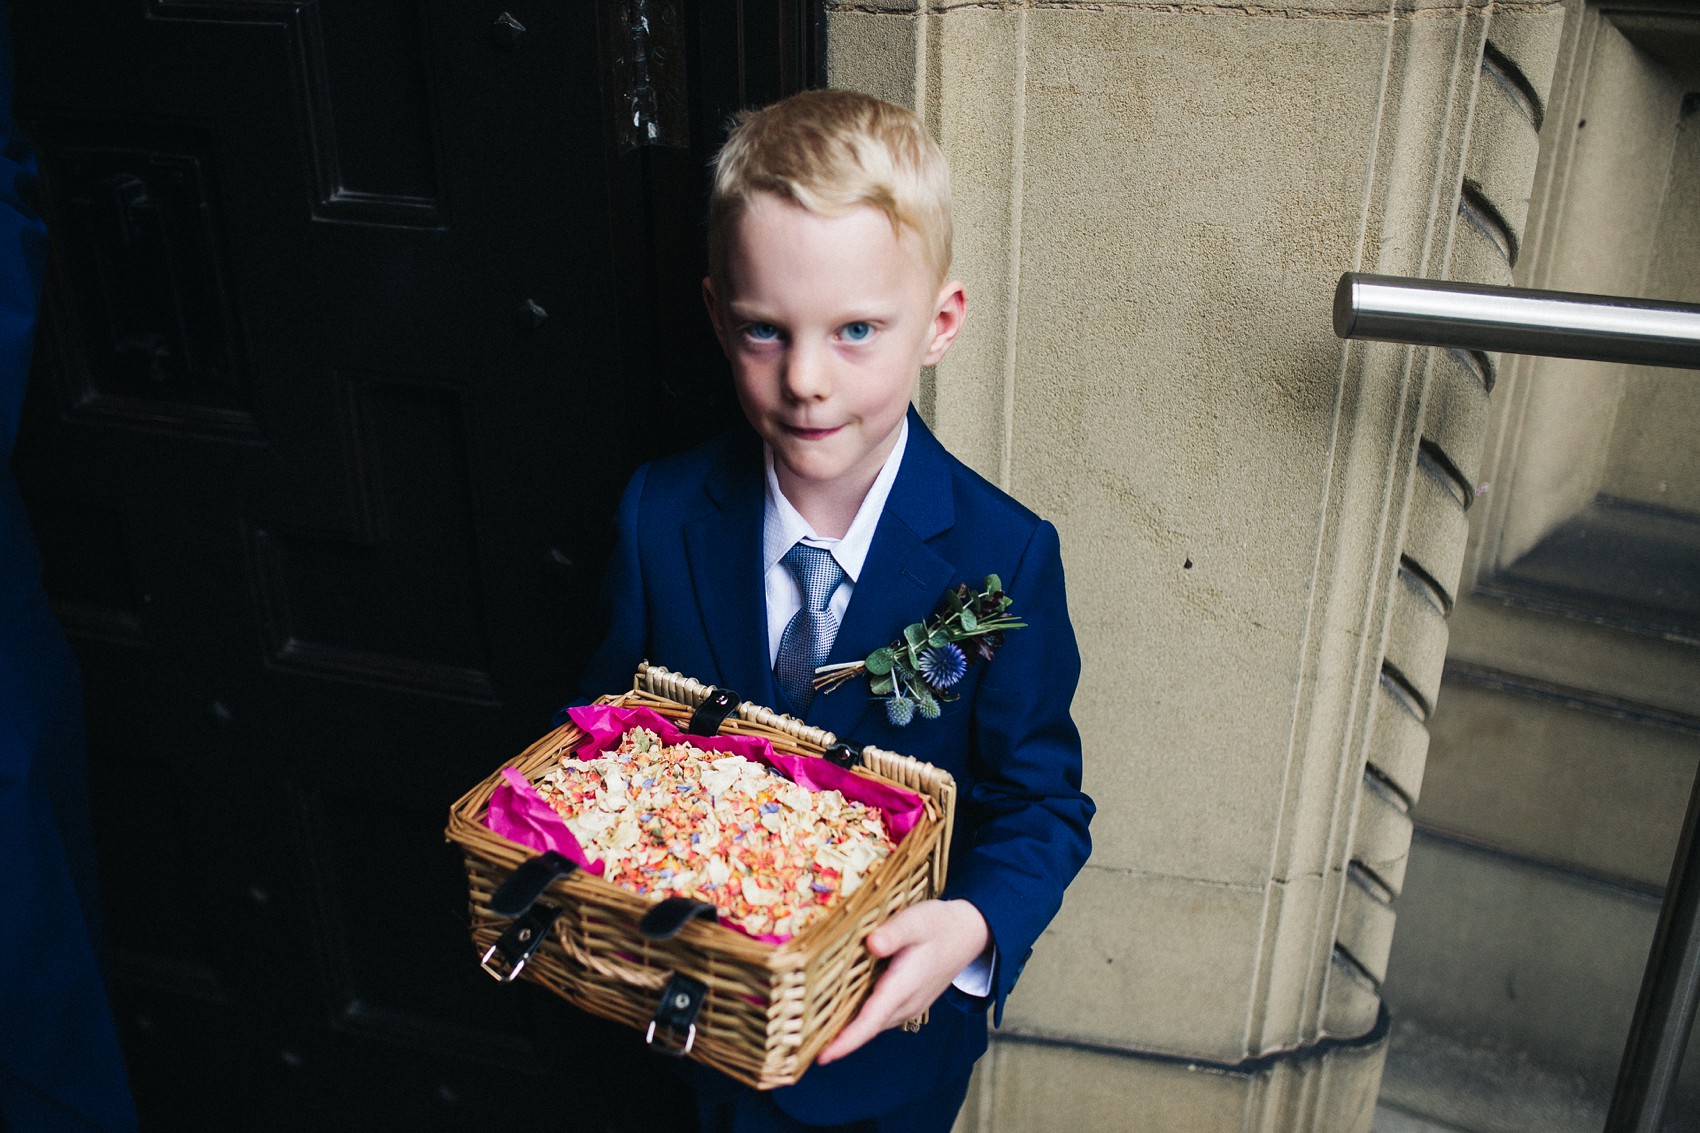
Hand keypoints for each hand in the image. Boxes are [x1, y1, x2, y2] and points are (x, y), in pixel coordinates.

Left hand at [815, 898, 990, 1064]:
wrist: (968, 933)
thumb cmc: (939, 924)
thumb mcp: (917, 920)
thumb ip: (895, 932)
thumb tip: (871, 943)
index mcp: (904, 985)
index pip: (871, 1020)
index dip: (847, 1041)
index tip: (823, 1057)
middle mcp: (905, 1003)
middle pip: (866, 1029)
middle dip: (837, 1041)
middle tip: (800, 1047)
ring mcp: (907, 1006)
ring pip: (871, 1025)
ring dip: (846, 1033)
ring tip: (811, 1035)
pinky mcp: (906, 1002)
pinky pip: (877, 1017)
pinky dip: (857, 1021)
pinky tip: (837, 1014)